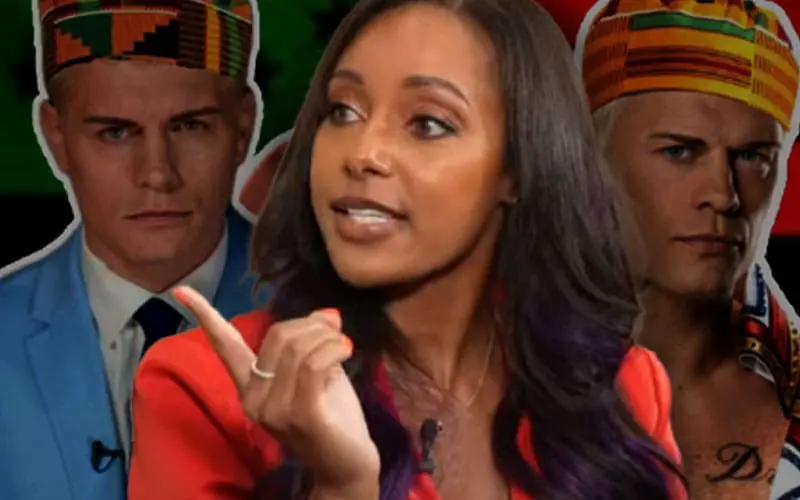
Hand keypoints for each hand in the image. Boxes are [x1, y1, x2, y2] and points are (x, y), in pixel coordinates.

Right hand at [172, 286, 379, 491]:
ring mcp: (273, 409)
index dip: (205, 315)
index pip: (225, 346)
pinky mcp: (299, 415)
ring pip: (297, 346)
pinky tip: (347, 351)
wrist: (347, 465)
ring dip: (328, 337)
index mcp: (251, 387)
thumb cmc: (332, 417)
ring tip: (344, 346)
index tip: (180, 290)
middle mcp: (254, 399)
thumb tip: (325, 312)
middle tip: (337, 335)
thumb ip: (313, 343)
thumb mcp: (320, 371)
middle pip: (278, 334)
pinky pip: (313, 364)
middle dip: (312, 326)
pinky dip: (334, 349)